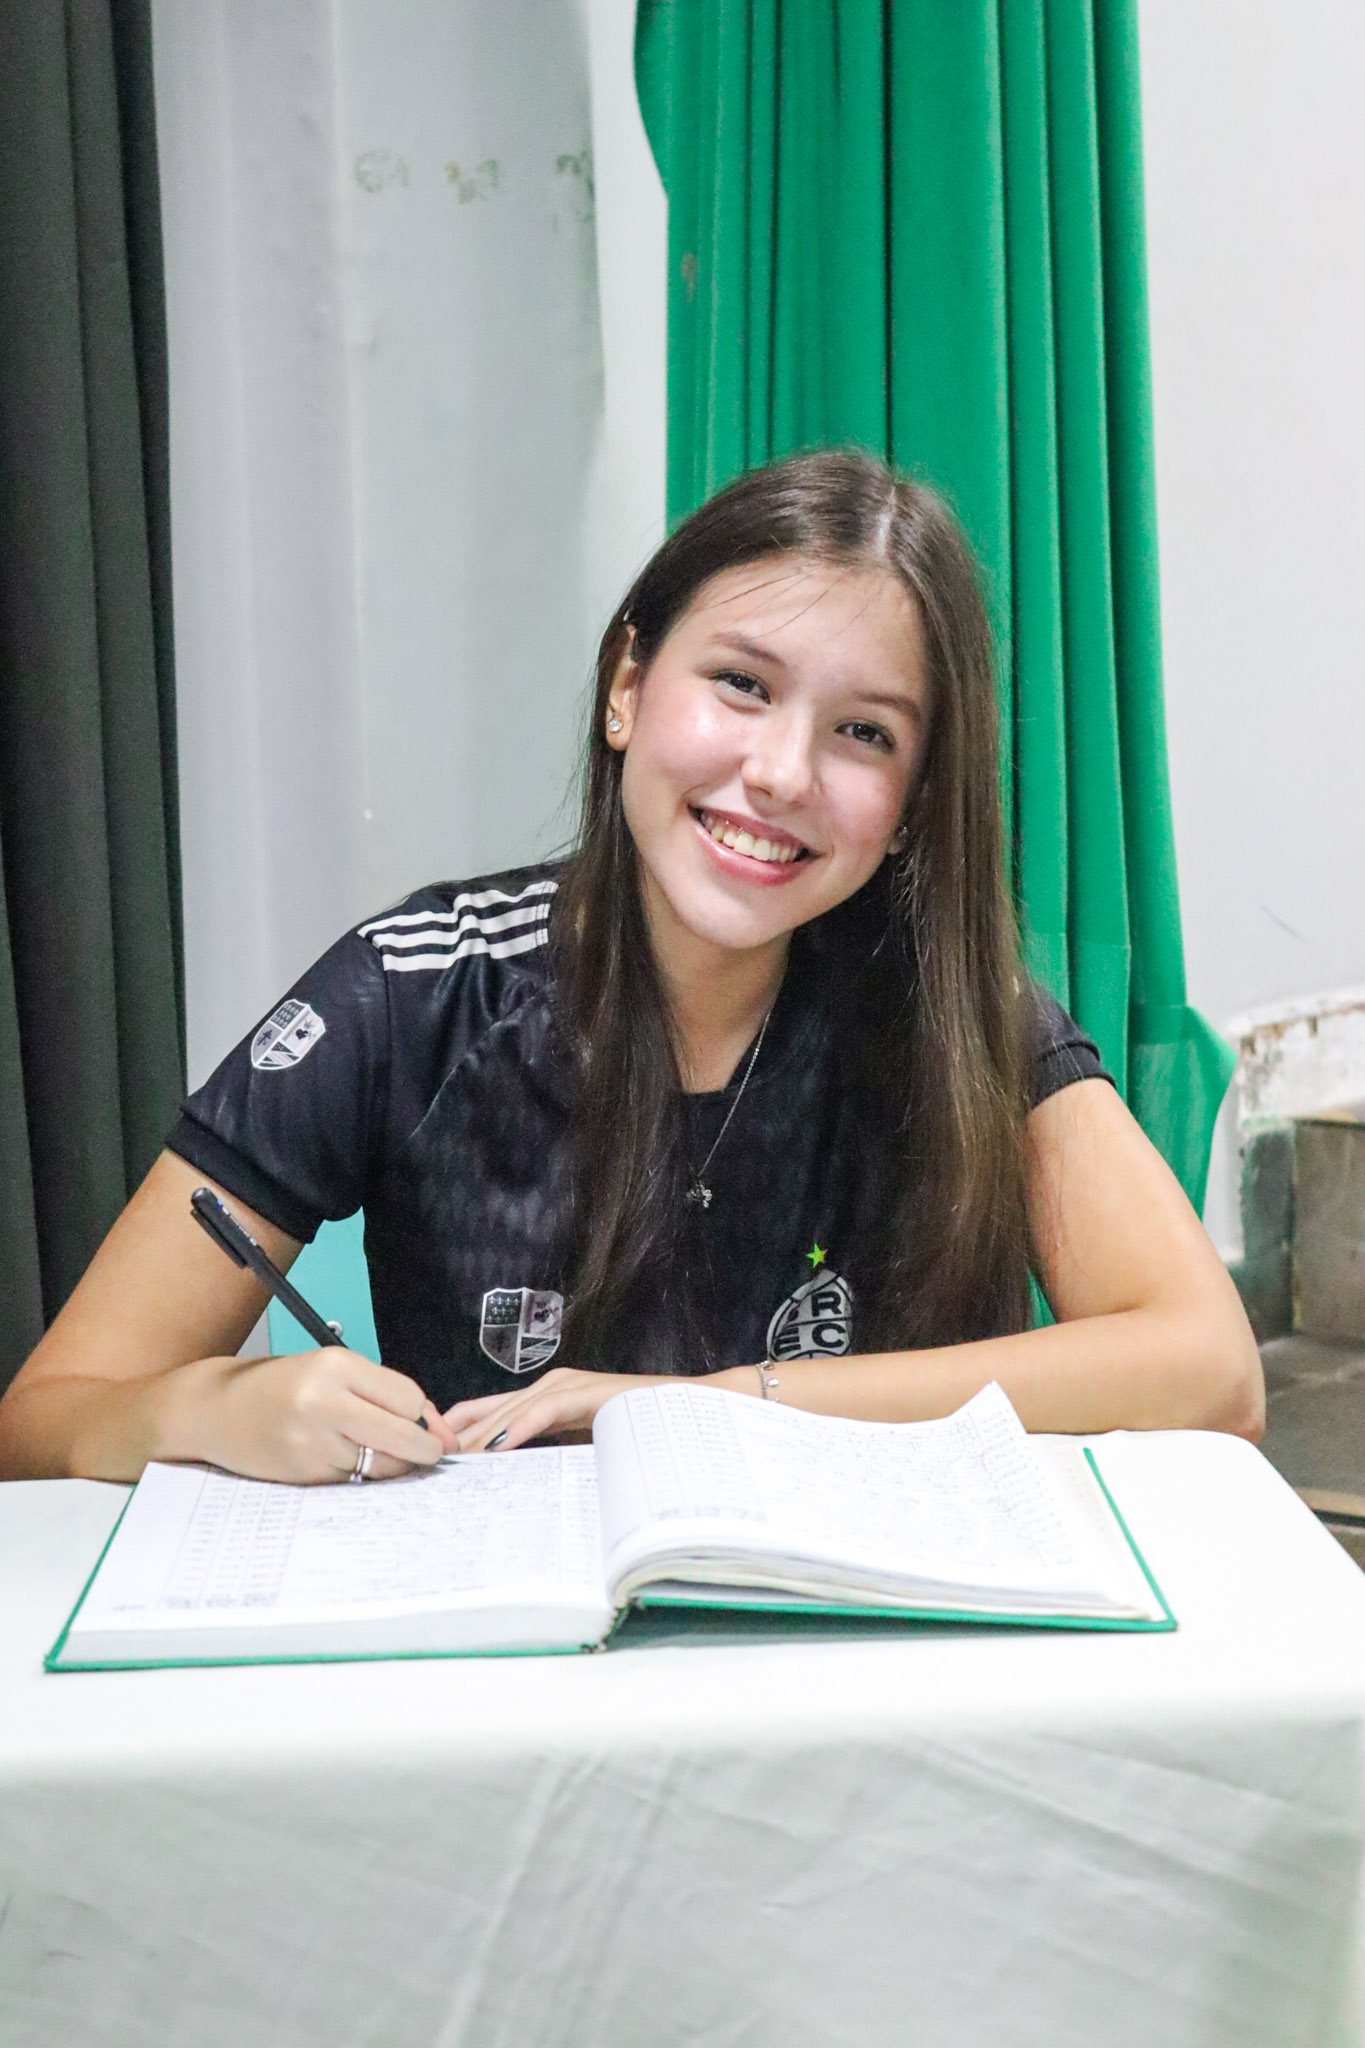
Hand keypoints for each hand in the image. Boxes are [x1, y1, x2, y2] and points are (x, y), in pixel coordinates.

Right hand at [189, 1349, 458, 1483]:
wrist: (217, 1410)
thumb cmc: (281, 1386)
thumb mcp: (329, 1370)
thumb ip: (378, 1392)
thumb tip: (435, 1426)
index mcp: (336, 1366)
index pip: (408, 1398)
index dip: (421, 1414)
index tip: (421, 1421)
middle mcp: (325, 1401)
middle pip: (404, 1435)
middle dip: (425, 1449)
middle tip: (432, 1453)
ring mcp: (313, 1441)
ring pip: (383, 1464)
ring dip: (392, 1464)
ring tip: (380, 1453)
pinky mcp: (305, 1473)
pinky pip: (355, 1480)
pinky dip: (360, 1475)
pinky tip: (344, 1460)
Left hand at [443, 1367, 670, 1451]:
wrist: (686, 1411)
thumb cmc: (637, 1434)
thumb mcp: (582, 1449)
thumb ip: (551, 1457)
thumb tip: (515, 1489)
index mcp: (544, 1398)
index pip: (483, 1412)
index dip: (454, 1433)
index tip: (425, 1460)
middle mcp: (550, 1385)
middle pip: (487, 1413)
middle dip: (456, 1441)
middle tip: (424, 1467)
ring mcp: (567, 1384)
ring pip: (509, 1411)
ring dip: (478, 1438)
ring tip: (448, 1464)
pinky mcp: (585, 1391)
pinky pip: (544, 1410)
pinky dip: (517, 1428)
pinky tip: (496, 1447)